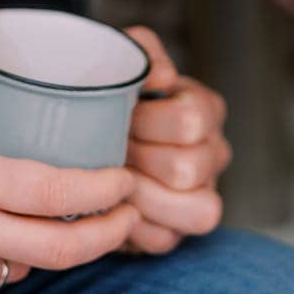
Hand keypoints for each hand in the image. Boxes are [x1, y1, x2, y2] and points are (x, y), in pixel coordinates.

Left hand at [122, 26, 230, 255]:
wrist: (80, 136)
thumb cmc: (105, 97)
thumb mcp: (120, 60)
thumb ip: (143, 53)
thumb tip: (163, 77)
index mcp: (205, 109)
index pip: (190, 121)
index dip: (148, 123)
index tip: (121, 116)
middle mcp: (213, 153)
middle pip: (188, 168)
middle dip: (139, 160)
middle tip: (110, 149)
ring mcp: (201, 195)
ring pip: (197, 212)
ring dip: (143, 197)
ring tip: (112, 180)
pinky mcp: (176, 231)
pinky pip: (168, 241)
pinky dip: (136, 228)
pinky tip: (113, 205)